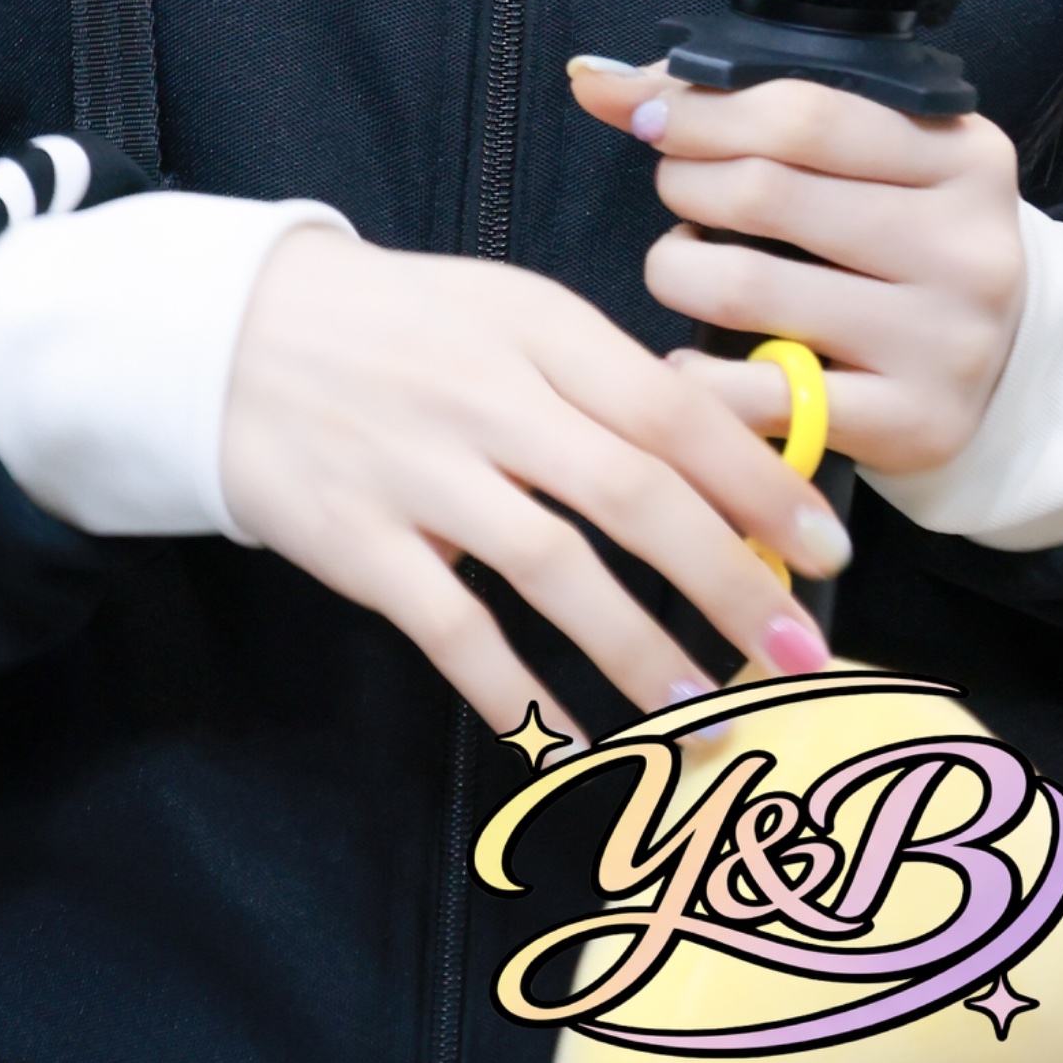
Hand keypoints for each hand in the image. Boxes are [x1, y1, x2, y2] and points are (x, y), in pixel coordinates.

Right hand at [221, 231, 847, 742]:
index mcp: (541, 329)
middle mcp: (489, 396)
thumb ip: (607, 380)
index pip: (674, 409)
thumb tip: (728, 466)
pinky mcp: (360, 544)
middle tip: (797, 656)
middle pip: (633, 495)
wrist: (234, 332)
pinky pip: (453, 632)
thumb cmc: (404, 327)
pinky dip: (516, 697)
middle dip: (729, 582)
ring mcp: (421, 472)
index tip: (829, 550)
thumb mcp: (511, 313)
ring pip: (554, 570)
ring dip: (640, 653)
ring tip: (709, 718)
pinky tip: (568, 749)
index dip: (760, 484)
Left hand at [568, 60, 1027, 478]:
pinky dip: (698, 374)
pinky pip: (761, 397)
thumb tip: (598, 77)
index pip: (806, 114)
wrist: (1007, 371)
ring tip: (682, 263)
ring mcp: (944, 341)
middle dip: (687, 182)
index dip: (706, 110)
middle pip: (768, 193)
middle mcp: (966, 246)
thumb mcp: (876, 161)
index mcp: (965, 156)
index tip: (649, 115)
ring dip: (677, 267)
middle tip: (676, 190)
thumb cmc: (909, 243)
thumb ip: (757, 108)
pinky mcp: (913, 423)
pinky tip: (692, 358)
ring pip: (748, 287)